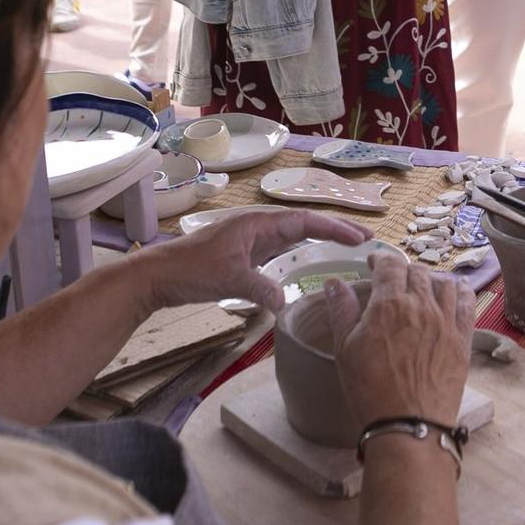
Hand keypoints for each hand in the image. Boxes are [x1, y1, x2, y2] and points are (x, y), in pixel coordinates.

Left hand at [138, 209, 370, 314]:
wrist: (159, 276)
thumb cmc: (191, 270)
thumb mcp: (229, 280)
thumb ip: (261, 288)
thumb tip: (286, 302)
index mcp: (258, 224)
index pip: (306, 222)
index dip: (335, 229)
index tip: (361, 237)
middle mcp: (259, 228)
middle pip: (305, 225)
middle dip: (335, 231)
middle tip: (365, 241)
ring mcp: (252, 241)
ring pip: (294, 237)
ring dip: (320, 240)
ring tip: (347, 248)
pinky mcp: (246, 255)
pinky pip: (282, 250)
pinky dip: (301, 252)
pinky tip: (309, 263)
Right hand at [327, 253, 474, 427]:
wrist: (408, 426)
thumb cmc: (369, 391)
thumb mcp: (344, 350)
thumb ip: (341, 311)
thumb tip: (333, 282)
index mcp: (388, 304)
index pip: (389, 265)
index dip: (381, 260)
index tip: (374, 265)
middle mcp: (421, 305)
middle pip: (417, 272)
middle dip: (404, 271)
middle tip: (396, 281)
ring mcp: (446, 322)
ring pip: (444, 283)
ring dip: (431, 279)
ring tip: (423, 287)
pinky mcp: (463, 340)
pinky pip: (468, 304)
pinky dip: (462, 292)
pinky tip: (456, 293)